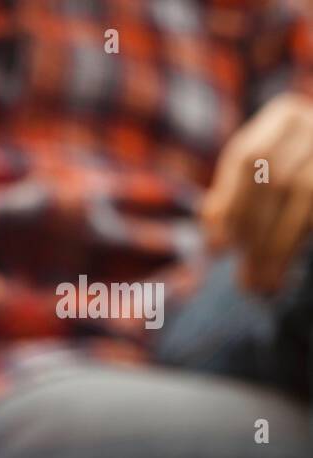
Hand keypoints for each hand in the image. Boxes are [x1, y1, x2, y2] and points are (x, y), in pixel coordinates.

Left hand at [203, 92, 312, 292]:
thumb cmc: (285, 174)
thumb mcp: (254, 179)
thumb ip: (229, 199)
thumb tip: (212, 240)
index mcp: (283, 115)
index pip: (248, 157)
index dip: (229, 203)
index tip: (215, 250)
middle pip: (275, 178)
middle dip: (252, 231)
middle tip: (240, 277)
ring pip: (304, 194)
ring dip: (277, 245)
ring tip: (258, 284)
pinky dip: (296, 243)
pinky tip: (280, 271)